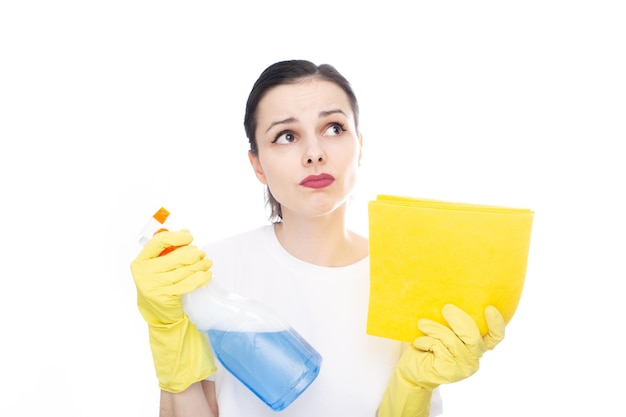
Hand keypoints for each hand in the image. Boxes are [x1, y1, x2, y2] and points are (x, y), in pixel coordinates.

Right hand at [130, 229, 216, 392]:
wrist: (157, 315)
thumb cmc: (159, 286)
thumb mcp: (158, 267)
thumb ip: (169, 250)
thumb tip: (186, 231)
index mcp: (140, 261)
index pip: (158, 241)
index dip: (177, 237)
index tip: (190, 237)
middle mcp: (144, 273)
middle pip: (176, 256)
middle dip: (194, 253)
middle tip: (202, 254)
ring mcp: (154, 286)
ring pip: (185, 270)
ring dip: (201, 265)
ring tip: (207, 263)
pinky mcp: (165, 297)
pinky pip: (189, 283)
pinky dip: (201, 278)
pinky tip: (207, 275)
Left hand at [400, 304, 504, 388]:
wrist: (412, 368)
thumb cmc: (429, 342)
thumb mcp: (442, 327)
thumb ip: (451, 318)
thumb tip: (447, 297)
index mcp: (478, 344)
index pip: (496, 336)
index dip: (496, 323)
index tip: (489, 308)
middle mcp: (475, 357)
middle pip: (473, 337)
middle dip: (459, 319)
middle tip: (446, 308)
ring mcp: (464, 367)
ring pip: (452, 341)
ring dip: (435, 329)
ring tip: (422, 323)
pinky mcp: (450, 372)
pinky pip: (438, 348)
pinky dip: (426, 341)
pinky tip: (418, 343)